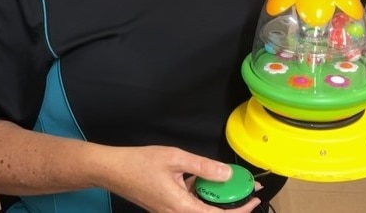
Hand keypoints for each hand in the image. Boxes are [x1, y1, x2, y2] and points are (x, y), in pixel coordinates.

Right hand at [103, 145, 262, 212]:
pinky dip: (201, 195)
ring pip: (201, 211)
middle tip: (247, 190)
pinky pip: (190, 206)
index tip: (253, 197)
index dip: (240, 209)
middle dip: (232, 205)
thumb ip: (203, 167)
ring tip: (230, 183)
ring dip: (217, 200)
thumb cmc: (139, 163)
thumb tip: (227, 173)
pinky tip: (201, 179)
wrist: (113, 170)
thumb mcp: (175, 158)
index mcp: (181, 207)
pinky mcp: (166, 208)